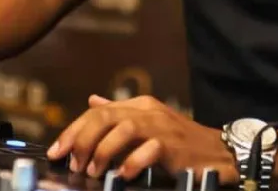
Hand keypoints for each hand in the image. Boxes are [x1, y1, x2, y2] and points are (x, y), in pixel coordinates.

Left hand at [47, 94, 237, 183]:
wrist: (220, 151)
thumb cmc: (180, 140)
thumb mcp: (148, 121)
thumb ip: (119, 113)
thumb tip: (92, 101)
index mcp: (139, 106)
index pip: (97, 112)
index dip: (73, 131)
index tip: (57, 151)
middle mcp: (148, 111)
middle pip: (105, 117)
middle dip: (82, 140)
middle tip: (73, 163)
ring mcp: (162, 126)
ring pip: (123, 129)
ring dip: (102, 152)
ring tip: (94, 172)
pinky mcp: (174, 145)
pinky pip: (148, 150)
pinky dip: (131, 163)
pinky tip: (123, 175)